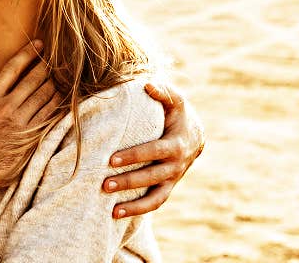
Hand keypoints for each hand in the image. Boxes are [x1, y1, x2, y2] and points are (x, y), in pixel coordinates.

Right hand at [0, 40, 62, 190]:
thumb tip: (2, 86)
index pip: (12, 69)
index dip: (27, 53)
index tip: (39, 44)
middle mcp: (5, 107)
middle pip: (33, 80)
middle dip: (47, 68)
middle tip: (57, 60)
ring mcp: (18, 123)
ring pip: (44, 96)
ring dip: (56, 85)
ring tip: (63, 78)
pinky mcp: (29, 138)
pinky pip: (49, 117)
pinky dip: (59, 106)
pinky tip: (65, 100)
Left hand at [103, 81, 204, 217]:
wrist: (194, 135)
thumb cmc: (177, 113)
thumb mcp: (175, 99)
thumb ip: (162, 91)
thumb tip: (146, 84)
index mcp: (176, 144)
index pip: (152, 151)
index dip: (133, 156)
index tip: (111, 159)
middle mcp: (175, 165)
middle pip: (150, 176)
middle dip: (128, 181)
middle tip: (104, 184)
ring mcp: (172, 179)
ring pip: (154, 196)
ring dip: (133, 204)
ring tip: (111, 209)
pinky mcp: (167, 188)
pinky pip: (154, 203)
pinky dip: (137, 210)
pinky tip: (115, 214)